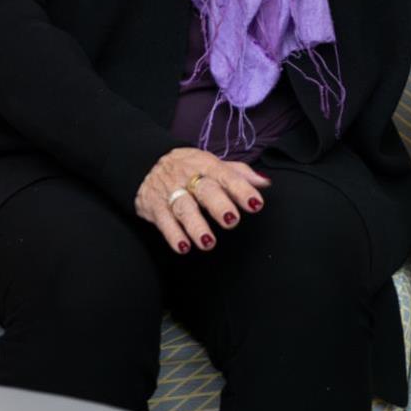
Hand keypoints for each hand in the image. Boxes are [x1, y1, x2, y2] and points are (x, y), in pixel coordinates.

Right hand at [135, 148, 270, 255]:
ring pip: (183, 208)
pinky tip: (183, 247)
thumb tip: (264, 182)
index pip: (226, 175)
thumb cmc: (188, 168)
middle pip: (204, 190)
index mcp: (206, 165)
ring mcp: (170, 192)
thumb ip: (238, 173)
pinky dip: (173, 235)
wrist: (145, 163)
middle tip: (232, 220)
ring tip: (208, 242)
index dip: (241, 189)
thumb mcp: (211, 164)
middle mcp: (188, 177)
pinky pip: (163, 222)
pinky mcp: (154, 207)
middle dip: (218, 205)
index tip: (255, 203)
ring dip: (196, 226)